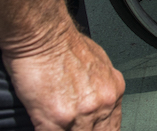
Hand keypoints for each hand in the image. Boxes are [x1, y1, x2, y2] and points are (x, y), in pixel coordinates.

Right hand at [4, 29, 124, 130]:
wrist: (43, 35)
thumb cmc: (64, 44)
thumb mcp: (98, 63)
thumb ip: (100, 87)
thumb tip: (95, 100)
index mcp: (113, 90)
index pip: (112, 126)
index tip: (91, 129)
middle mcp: (102, 103)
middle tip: (73, 127)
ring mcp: (81, 114)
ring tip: (59, 124)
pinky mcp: (56, 119)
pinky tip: (45, 125)